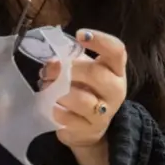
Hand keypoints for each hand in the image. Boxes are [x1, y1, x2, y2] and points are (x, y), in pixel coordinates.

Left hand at [44, 28, 128, 148]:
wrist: (90, 127)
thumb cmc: (86, 91)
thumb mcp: (84, 72)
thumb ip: (72, 61)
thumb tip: (51, 60)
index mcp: (115, 70)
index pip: (117, 51)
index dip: (100, 40)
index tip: (80, 34)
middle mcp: (116, 90)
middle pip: (96, 74)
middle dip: (67, 70)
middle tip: (47, 70)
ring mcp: (106, 113)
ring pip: (81, 99)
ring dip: (58, 92)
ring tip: (47, 88)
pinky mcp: (91, 130)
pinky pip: (69, 119)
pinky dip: (56, 111)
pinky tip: (53, 108)